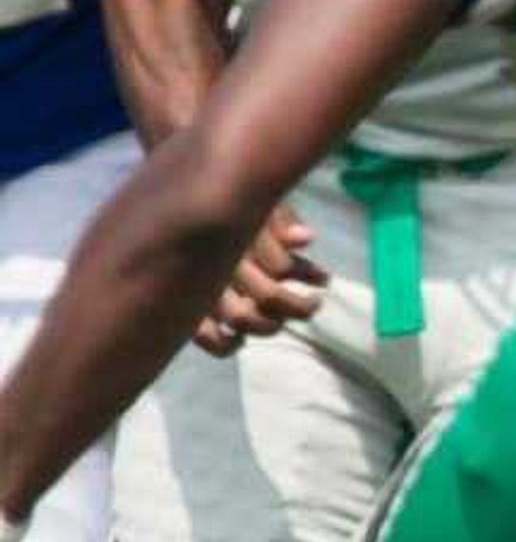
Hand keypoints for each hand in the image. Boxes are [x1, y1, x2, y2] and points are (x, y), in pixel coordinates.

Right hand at [195, 203, 327, 354]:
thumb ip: (281, 217)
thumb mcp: (256, 200)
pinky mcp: (185, 307)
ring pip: (242, 319)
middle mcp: (220, 264)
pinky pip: (207, 337)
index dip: (307, 275)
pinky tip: (239, 341)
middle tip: (314, 304)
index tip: (324, 279)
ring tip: (280, 323)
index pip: (281, 268)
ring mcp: (201, 287)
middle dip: (298, 306)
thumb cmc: (223, 196)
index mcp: (236, 235)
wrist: (163, 204)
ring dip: (269, 325)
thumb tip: (305, 239)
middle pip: (269, 297)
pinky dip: (226, 345)